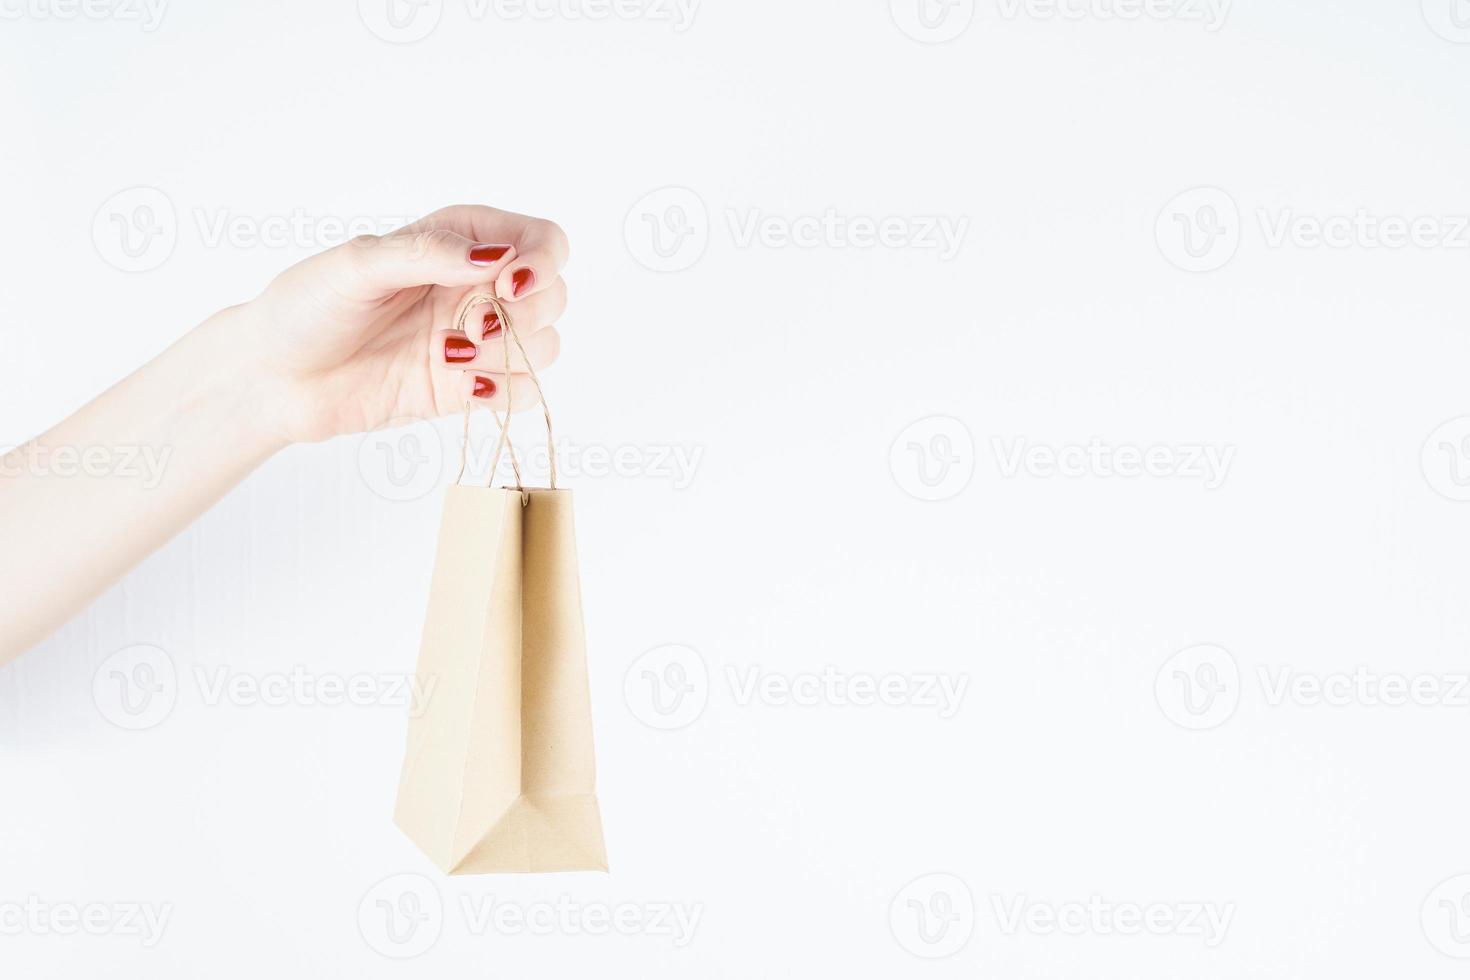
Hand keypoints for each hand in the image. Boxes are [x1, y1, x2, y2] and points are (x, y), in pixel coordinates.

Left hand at [239, 204, 568, 443]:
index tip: (508, 283)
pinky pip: (523, 391)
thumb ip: (428, 254)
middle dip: (524, 314)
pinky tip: (464, 387)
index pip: (542, 239)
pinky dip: (505, 392)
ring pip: (545, 344)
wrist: (275, 378)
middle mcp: (476, 287)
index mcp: (459, 241)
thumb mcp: (358, 264)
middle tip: (469, 327)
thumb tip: (495, 257)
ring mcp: (476, 341)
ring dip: (511, 354)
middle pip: (555, 295)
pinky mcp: (467, 387)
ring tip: (450, 357)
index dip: (542, 262)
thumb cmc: (305, 308)